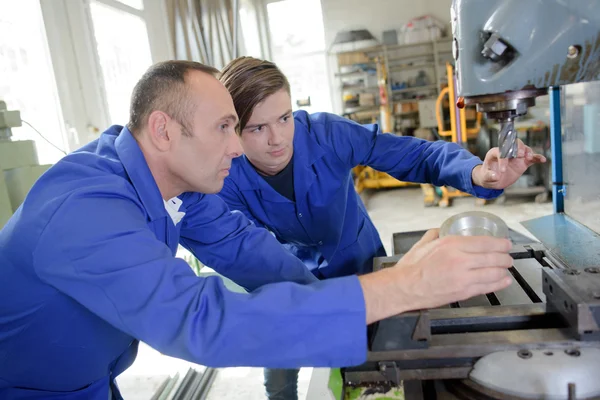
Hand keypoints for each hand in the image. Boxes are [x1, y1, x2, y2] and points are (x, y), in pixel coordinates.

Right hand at [360, 229, 512, 322]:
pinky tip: (504, 281)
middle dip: (506, 257)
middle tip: (508, 257)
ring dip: (504, 270)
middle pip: (494, 257)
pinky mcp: (464, 292)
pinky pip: (488, 287)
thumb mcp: (423, 244)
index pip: (485, 242)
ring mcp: (464, 277)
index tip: (506, 244)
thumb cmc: (411, 267)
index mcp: (451, 245)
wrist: (404, 287)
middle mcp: (460, 260)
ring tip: (506, 268)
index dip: (501, 243)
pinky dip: (499, 283)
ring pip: (494, 272)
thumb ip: (435, 235)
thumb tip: (441, 231)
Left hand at [472, 139, 545, 189]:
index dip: (502, 160)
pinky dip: (537, 158)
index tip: (502, 170)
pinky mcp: (523, 162)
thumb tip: (495, 176)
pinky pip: (532, 158)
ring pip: (524, 149)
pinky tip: (543, 160)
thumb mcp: (485, 178)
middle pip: (514, 144)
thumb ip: (489, 176)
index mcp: (495, 153)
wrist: (493, 180)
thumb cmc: (487, 176)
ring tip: (529, 158)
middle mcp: (507, 152)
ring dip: (528, 151)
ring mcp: (516, 157)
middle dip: (518, 147)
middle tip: (520, 155)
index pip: (500, 152)